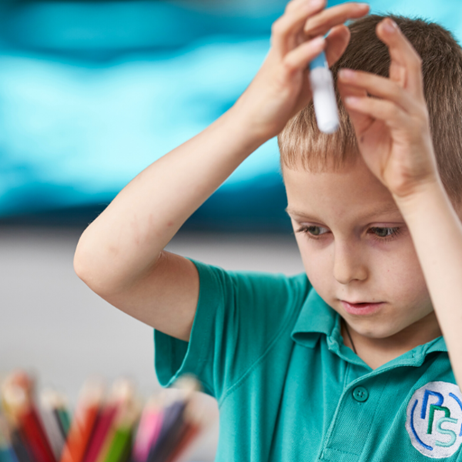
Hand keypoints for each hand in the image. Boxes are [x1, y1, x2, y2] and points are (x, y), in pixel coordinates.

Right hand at [232, 0, 368, 140]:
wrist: (255, 121)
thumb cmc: (282, 98)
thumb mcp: (311, 74)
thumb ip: (328, 53)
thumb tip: (344, 29)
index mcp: (295, 43)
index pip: (316, 15)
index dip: (340, 10)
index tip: (364, 9)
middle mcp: (286, 46)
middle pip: (306, 16)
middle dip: (335, 10)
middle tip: (363, 8)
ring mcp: (279, 61)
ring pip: (287, 28)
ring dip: (303, 13)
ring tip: (321, 2)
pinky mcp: (278, 79)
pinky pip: (290, 61)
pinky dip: (305, 52)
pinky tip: (319, 44)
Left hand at [337, 18, 440, 201]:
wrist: (408, 186)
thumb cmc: (390, 156)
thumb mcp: (367, 127)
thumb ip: (358, 105)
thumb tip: (344, 82)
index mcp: (406, 100)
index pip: (404, 64)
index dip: (395, 43)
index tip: (381, 25)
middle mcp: (415, 104)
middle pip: (410, 65)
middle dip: (397, 43)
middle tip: (382, 24)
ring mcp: (415, 118)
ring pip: (395, 89)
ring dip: (368, 79)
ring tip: (343, 73)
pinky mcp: (410, 134)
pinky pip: (388, 114)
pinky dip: (369, 106)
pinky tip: (351, 102)